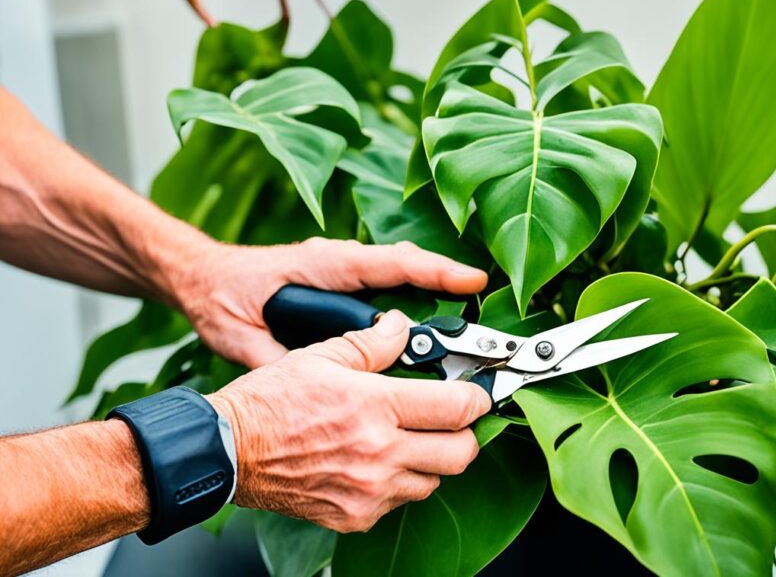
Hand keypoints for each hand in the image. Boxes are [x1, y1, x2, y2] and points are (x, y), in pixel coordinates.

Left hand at [167, 238, 487, 367]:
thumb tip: (308, 388)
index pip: (389, 264)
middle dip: (447, 278)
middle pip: (406, 264)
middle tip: (483, 297)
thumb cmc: (221, 299)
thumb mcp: (241, 336)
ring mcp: (344, 269)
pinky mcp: (344, 282)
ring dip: (435, 285)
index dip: (434, 272)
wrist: (202, 279)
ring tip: (468, 314)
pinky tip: (431, 328)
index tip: (472, 281)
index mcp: (323, 266)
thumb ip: (275, 362)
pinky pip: (390, 282)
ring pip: (402, 271)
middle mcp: (341, 262)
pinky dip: (416, 292)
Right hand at [206, 310, 491, 531]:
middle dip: (466, 433)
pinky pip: (399, 502)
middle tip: (453, 419)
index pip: (459, 407)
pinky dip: (398, 484)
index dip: (477, 397)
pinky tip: (377, 463)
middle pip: (461, 453)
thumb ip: (373, 342)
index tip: (477, 392)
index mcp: (376, 406)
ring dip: (431, 460)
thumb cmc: (270, 402)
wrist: (229, 451)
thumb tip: (403, 328)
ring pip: (434, 481)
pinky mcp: (356, 516)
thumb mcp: (322, 356)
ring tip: (408, 440)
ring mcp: (369, 490)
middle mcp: (380, 453)